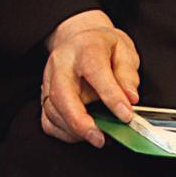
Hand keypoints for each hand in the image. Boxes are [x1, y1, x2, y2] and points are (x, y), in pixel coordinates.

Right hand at [41, 9, 140, 148]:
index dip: (111, 95)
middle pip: (62, 94)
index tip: (126, 115)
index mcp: (85, 48)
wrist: (79, 38)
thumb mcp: (124, 51)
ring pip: (52, 110)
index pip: (94, 70)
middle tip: (100, 138)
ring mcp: (49, 79)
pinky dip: (64, 133)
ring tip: (98, 137)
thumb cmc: (102, 47)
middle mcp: (62, 63)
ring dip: (74, 130)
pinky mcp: (45, 95)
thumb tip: (130, 98)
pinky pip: (48, 120)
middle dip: (79, 121)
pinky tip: (82, 134)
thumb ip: (128, 74)